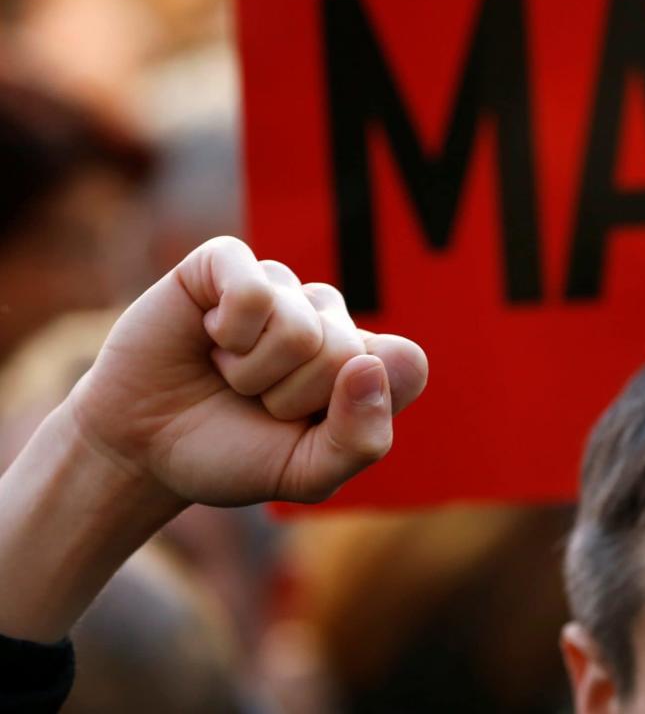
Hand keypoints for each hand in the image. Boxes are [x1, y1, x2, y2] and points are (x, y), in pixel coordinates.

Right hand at [66, 236, 426, 505]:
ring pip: (299, 327)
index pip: (407, 365)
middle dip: (292, 398)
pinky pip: (254, 289)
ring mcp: (280, 286)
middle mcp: (329, 315)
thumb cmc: (232, 454)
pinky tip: (211, 337)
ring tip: (231, 373)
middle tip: (258, 402)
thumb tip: (368, 365)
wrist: (144, 449)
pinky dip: (228, 332)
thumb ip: (360, 439)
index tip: (311, 427)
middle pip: (346, 352)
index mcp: (365, 359)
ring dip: (253, 373)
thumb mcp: (306, 473)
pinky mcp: (228, 264)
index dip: (355, 408)